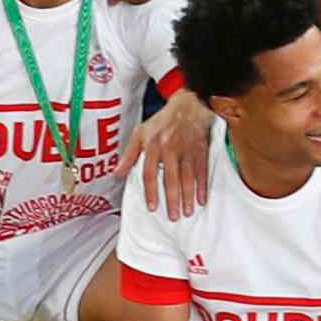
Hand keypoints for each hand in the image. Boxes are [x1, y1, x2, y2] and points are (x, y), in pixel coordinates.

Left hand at [136, 89, 215, 215]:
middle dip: (172, 199)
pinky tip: (202, 199)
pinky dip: (203, 186)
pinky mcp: (201, 150)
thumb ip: (128, 154)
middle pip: (171, 178)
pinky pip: (202, 171)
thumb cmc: (163, 120)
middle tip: (174, 216)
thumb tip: (117, 173)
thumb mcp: (140, 133)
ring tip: (188, 212)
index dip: (151, 191)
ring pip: (188, 177)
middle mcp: (169, 148)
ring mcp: (187, 150)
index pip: (149, 173)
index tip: (153, 207)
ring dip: (188, 196)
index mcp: (153, 145)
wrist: (189, 104)